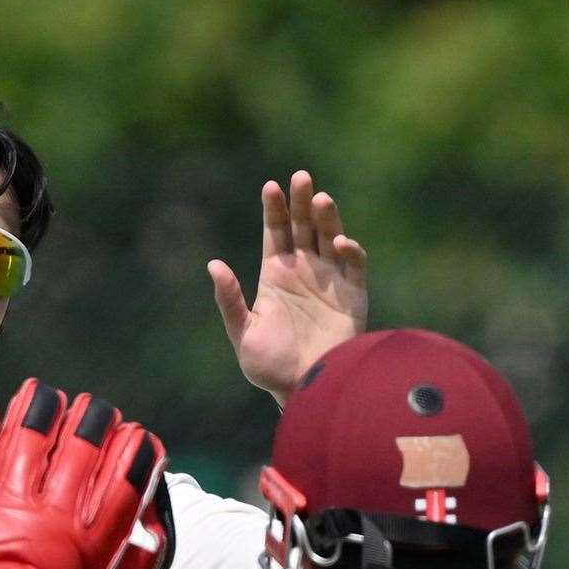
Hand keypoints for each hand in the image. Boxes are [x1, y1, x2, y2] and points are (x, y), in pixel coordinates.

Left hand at [0, 379, 168, 568]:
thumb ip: (117, 562)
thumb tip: (146, 542)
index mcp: (89, 537)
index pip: (127, 472)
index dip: (136, 447)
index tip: (136, 435)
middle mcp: (54, 510)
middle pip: (84, 439)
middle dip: (93, 416)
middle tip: (92, 407)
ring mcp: (6, 499)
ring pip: (30, 430)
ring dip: (40, 405)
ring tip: (43, 393)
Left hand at [209, 170, 367, 405]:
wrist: (304, 391)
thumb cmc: (270, 367)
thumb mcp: (243, 334)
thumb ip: (230, 300)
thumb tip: (214, 265)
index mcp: (276, 275)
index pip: (276, 232)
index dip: (274, 209)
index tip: (270, 187)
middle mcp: (304, 271)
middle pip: (304, 226)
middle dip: (301, 201)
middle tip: (300, 177)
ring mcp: (330, 281)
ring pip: (330, 238)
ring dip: (327, 218)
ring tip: (319, 199)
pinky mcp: (353, 296)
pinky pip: (354, 266)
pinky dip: (350, 251)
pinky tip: (340, 243)